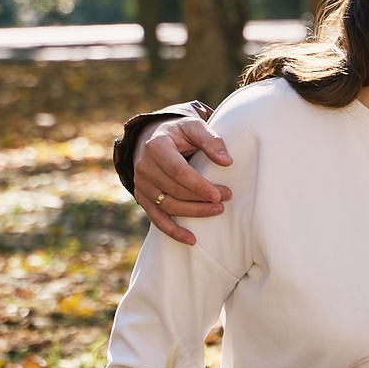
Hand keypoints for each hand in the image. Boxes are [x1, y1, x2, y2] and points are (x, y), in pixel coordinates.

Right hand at [134, 117, 233, 243]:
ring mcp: (142, 184)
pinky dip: (173, 231)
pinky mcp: (142, 197)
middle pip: (175, 191)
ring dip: (194, 213)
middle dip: (201, 199)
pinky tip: (191, 240)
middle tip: (225, 200)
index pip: (178, 172)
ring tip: (217, 211)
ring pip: (168, 206)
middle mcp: (144, 167)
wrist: (150, 138)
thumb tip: (226, 161)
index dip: (199, 186)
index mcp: (156, 147)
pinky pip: (157, 219)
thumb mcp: (193, 127)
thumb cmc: (177, 133)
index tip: (219, 194)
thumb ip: (210, 140)